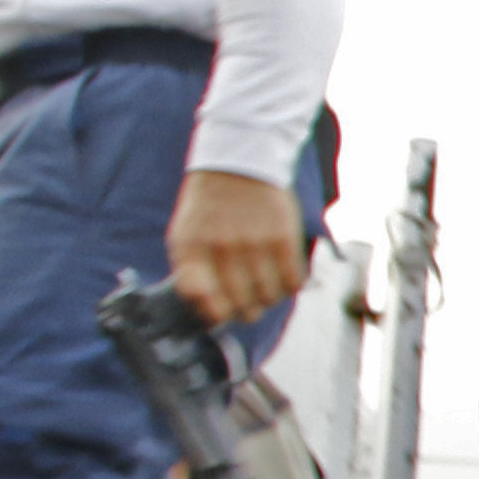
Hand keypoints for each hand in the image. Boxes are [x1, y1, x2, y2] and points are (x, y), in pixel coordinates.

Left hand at [167, 168, 308, 323]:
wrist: (239, 163)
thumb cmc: (210, 206)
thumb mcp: (185, 234)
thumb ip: (190, 271)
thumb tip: (207, 310)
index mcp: (191, 248)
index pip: (201, 299)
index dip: (214, 314)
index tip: (221, 312)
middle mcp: (221, 248)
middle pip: (240, 305)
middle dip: (245, 311)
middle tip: (248, 303)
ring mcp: (254, 243)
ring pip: (268, 298)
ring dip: (269, 299)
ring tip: (266, 286)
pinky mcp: (283, 238)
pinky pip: (293, 281)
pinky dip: (290, 286)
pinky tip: (284, 276)